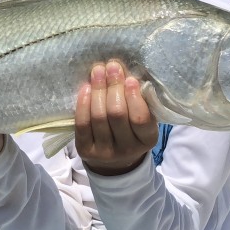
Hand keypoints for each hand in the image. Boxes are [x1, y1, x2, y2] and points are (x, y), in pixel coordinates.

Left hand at [74, 60, 158, 175]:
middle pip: (117, 114)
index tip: (130, 78)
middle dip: (113, 87)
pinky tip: (86, 88)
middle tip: (112, 67)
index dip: (134, 97)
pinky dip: (83, 103)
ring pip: (98, 117)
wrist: (115, 162)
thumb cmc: (132, 131)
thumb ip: (139, 102)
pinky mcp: (85, 151)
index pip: (140, 119)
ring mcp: (104, 152)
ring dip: (98, 90)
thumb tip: (125, 73)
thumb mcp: (144, 121)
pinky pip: (82, 124)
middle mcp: (127, 149)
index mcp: (147, 140)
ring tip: (98, 71)